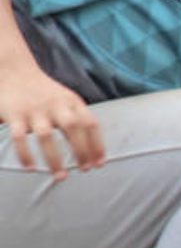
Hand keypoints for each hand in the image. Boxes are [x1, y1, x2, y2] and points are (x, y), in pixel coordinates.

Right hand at [0, 63, 103, 180]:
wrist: (14, 71)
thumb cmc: (45, 92)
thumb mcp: (67, 99)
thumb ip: (79, 118)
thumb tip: (93, 149)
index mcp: (72, 102)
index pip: (91, 124)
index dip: (98, 145)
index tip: (100, 163)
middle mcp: (55, 105)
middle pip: (73, 129)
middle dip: (81, 152)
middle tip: (84, 170)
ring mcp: (34, 110)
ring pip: (46, 136)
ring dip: (54, 159)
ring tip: (60, 176)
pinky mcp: (14, 115)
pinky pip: (20, 138)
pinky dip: (25, 154)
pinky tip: (31, 168)